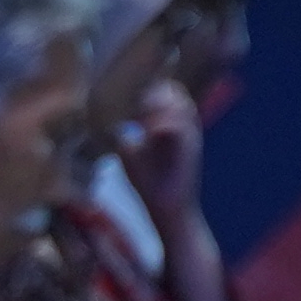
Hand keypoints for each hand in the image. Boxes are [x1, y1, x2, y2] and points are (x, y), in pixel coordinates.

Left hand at [121, 79, 206, 228]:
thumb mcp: (131, 156)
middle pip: (174, 90)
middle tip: (133, 111)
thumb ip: (124, 137)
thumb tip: (109, 125)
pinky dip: (160, 124)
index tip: (128, 104)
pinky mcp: (191, 148)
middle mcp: (184, 126)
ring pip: (180, 102)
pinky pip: (178, 125)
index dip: (148, 90)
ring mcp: (190, 135)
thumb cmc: (150, 185)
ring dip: (157, 106)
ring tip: (139, 122)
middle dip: (152, 94)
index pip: (166, 91)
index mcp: (172, 124)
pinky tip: (145, 133)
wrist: (168, 210)